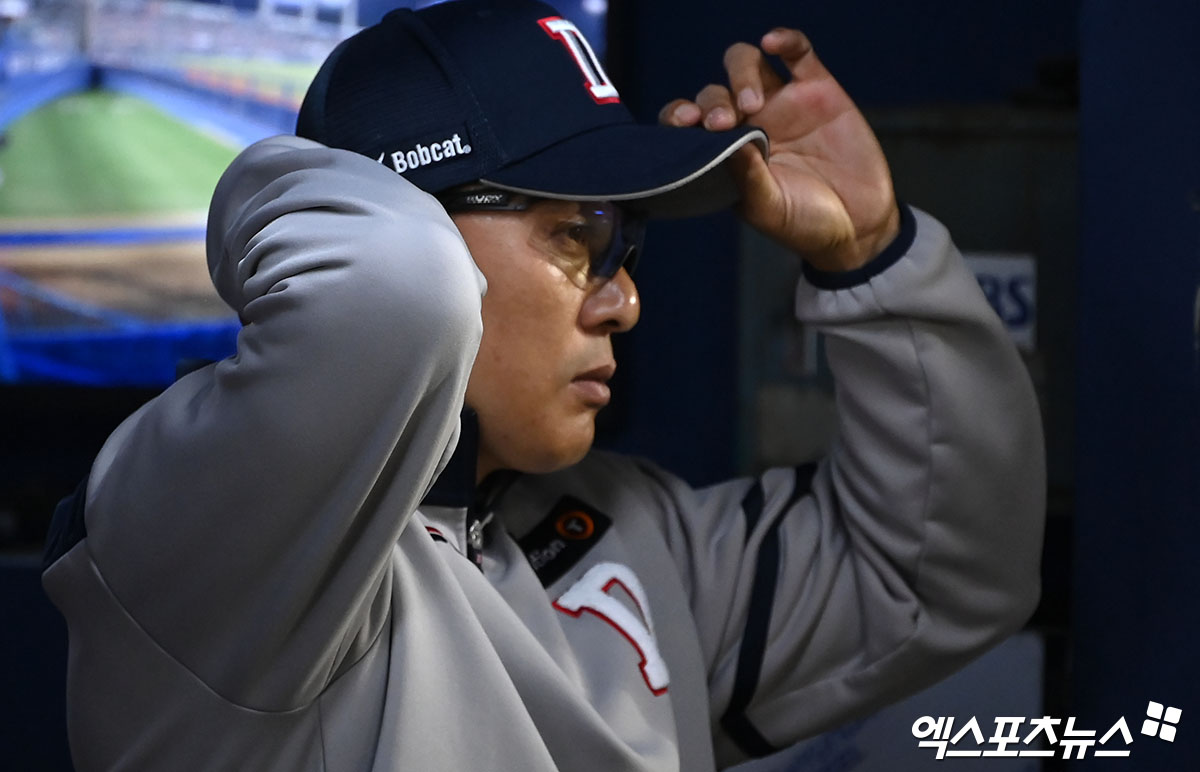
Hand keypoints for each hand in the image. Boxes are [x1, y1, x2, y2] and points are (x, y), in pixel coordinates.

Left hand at [660, 29, 899, 271]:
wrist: (858, 224)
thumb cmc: (804, 223)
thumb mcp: (769, 208)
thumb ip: (746, 177)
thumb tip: (726, 141)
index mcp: (724, 152)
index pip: (689, 123)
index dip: (678, 115)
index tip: (684, 122)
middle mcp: (747, 123)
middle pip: (714, 91)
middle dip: (713, 102)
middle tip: (724, 123)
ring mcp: (781, 104)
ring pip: (746, 64)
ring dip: (740, 75)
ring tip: (753, 103)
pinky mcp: (816, 90)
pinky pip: (796, 52)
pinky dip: (783, 40)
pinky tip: (772, 42)